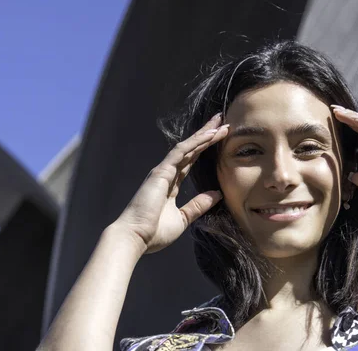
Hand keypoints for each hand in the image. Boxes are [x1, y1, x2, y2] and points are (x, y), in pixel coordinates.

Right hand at [114, 114, 228, 253]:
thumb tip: (217, 194)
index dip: (204, 148)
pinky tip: (210, 134)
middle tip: (222, 121)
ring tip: (220, 122)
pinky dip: (196, 142)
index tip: (220, 137)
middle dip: (206, 134)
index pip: (190, 161)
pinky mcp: (161, 171)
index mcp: (170, 185)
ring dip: (204, 134)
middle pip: (190, 149)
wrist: (135, 237)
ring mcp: (163, 171)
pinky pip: (181, 152)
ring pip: (187, 147)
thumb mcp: (183, 218)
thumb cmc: (154, 232)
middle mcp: (166, 174)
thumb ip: (198, 205)